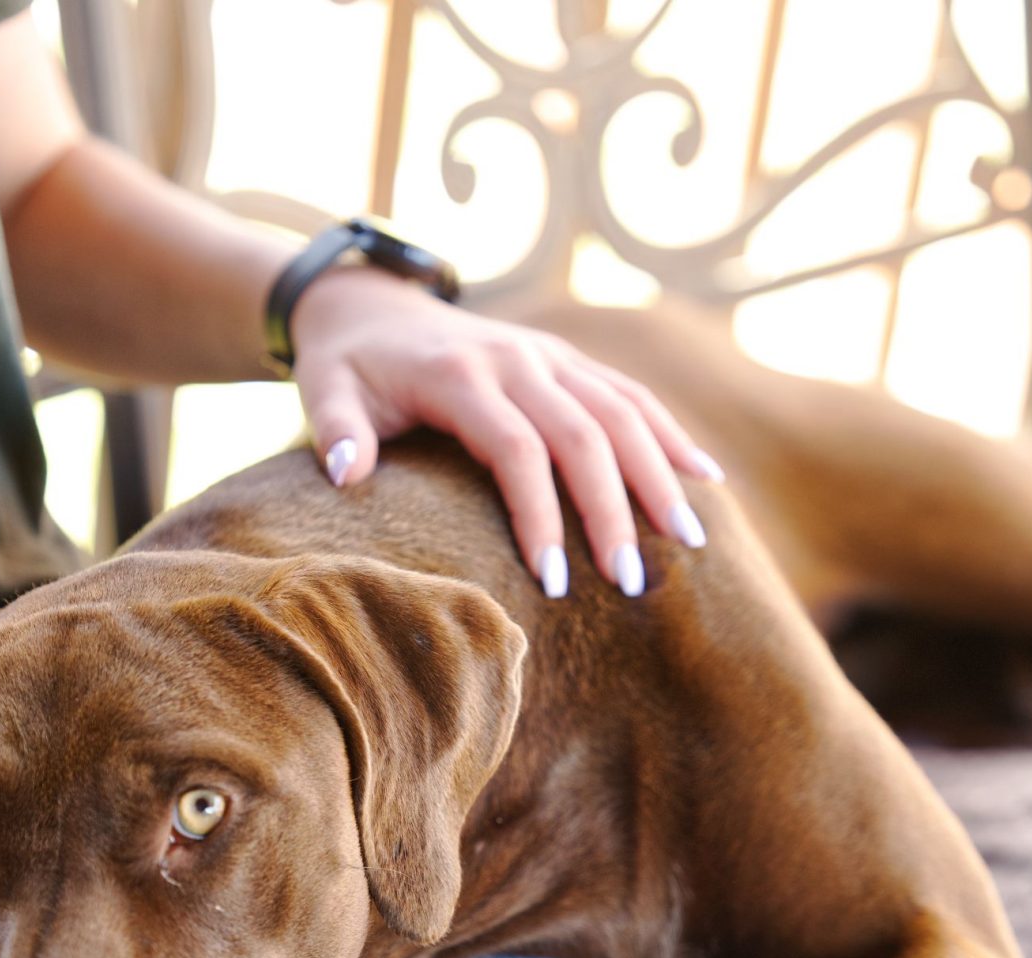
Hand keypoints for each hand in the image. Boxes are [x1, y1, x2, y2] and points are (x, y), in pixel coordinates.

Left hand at [287, 268, 722, 597]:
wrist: (368, 301)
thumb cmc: (346, 364)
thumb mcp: (324, 390)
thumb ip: (333, 431)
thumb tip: (344, 475)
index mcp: (461, 374)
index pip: (517, 449)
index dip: (540, 515)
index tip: (554, 583)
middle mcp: (517, 359)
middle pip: (583, 435)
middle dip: (612, 511)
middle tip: (633, 582)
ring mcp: (549, 355)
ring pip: (621, 412)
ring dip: (659, 476)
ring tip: (692, 541)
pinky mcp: (567, 360)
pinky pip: (630, 395)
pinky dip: (670, 434)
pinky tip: (707, 478)